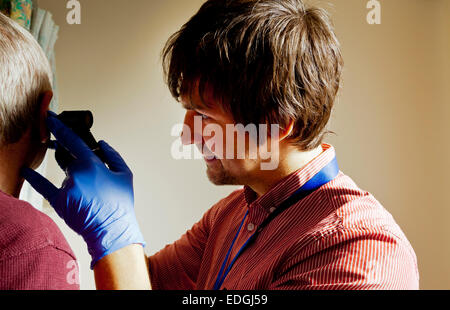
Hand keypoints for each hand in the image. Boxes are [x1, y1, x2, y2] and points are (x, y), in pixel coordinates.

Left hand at [21, 111, 145, 268]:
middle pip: (68, 158)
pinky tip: (26, 170)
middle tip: (83, 164)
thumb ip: (113, 155)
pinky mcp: (58, 201)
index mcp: (92, 164)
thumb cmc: (120, 204)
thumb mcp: (125, 175)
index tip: (50, 117)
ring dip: (73, 175)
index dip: (59, 127)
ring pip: (65, 173)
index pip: (72, 140)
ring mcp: (65, 188)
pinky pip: (44, 186)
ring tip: (90, 190)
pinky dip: (34, 177)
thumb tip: (101, 144)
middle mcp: (76, 174)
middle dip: (73, 158)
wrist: (112, 229)